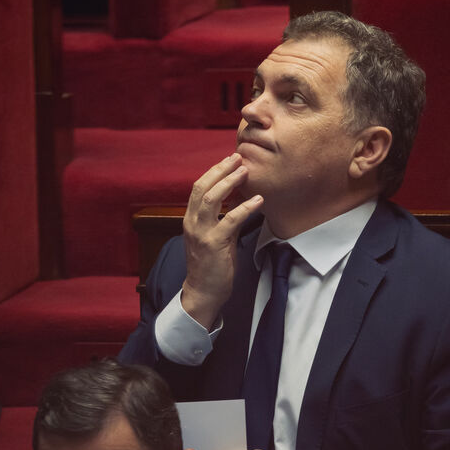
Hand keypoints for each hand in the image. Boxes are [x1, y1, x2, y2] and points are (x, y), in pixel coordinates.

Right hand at [181, 153, 263, 329]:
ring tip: (245, 171)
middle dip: (220, 170)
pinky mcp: (213, 244)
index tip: (230, 161)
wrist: (203, 291)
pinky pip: (230, 220)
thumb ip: (224, 218)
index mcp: (191, 219)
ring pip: (210, 198)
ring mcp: (201, 233)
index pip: (199, 187)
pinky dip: (245, 208)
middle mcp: (192, 222)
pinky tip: (257, 200)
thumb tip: (240, 201)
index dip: (214, 171)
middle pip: (202, 187)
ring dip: (229, 182)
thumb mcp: (216, 237)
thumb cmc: (211, 265)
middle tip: (238, 157)